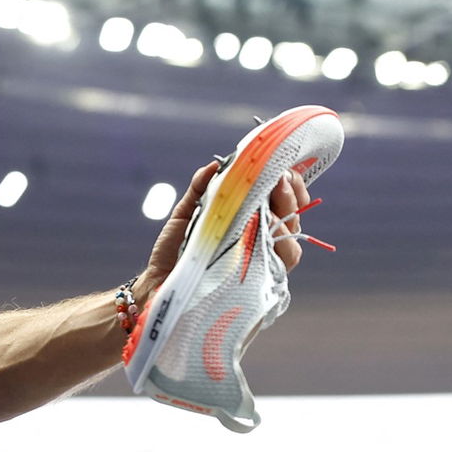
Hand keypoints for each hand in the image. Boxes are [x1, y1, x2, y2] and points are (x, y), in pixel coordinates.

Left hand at [135, 161, 311, 301]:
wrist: (157, 284)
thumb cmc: (174, 251)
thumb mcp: (186, 213)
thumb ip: (201, 188)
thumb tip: (217, 164)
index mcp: (251, 224)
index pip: (284, 203)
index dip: (290, 185)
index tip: (283, 169)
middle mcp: (261, 245)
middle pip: (293, 221)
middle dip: (291, 197)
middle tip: (280, 180)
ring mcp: (260, 267)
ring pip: (291, 246)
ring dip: (287, 220)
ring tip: (274, 203)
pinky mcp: (253, 287)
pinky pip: (276, 267)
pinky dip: (276, 247)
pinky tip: (267, 229)